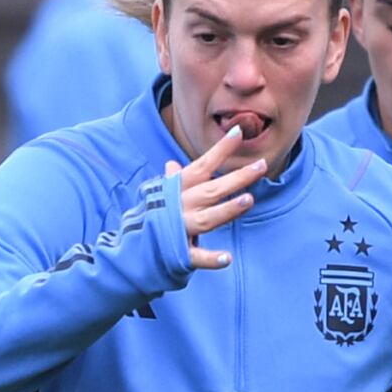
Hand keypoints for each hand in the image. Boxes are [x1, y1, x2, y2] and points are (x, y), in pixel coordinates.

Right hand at [161, 125, 268, 271]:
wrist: (130, 247)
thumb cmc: (151, 217)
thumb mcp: (160, 196)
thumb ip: (174, 182)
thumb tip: (172, 165)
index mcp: (177, 189)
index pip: (202, 165)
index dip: (220, 150)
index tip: (239, 133)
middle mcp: (179, 205)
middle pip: (212, 190)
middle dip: (237, 178)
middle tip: (260, 166)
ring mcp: (179, 229)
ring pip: (207, 219)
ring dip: (227, 210)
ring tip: (248, 200)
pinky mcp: (179, 254)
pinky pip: (196, 256)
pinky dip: (211, 259)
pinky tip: (227, 258)